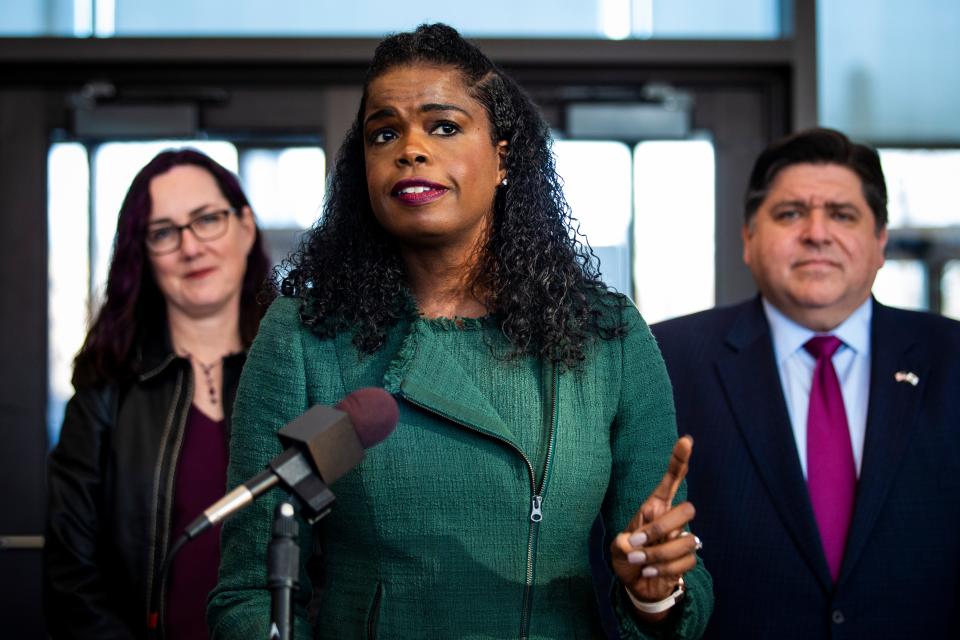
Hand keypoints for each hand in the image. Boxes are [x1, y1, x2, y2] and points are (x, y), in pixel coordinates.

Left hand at [610, 436, 698, 613]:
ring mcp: (682, 539)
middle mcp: (671, 519)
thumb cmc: (627, 557)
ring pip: (686, 541)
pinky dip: (663, 570)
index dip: (679, 460)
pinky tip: (650, 573)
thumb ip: (624, 544)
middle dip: (662, 528)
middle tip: (637, 543)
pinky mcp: (687, 559)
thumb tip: (638, 545)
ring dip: (657, 555)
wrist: (635, 584)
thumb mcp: (617, 548)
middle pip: (687, 510)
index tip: (685, 440)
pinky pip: (686, 561)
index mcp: (655, 507)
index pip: (671, 480)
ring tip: (639, 562)